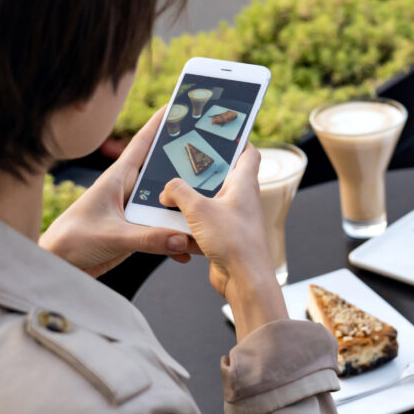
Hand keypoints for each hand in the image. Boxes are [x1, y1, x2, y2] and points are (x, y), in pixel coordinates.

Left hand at [40, 107, 199, 277]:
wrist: (59, 266)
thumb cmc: (71, 240)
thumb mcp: (111, 235)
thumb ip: (147, 238)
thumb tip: (180, 239)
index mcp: (118, 178)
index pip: (142, 143)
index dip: (160, 123)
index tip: (179, 105)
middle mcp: (129, 191)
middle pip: (163, 173)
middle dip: (186, 166)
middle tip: (214, 157)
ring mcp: (134, 212)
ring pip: (167, 206)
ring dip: (185, 211)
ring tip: (209, 211)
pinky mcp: (136, 233)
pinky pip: (164, 232)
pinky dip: (176, 240)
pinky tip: (188, 250)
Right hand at [159, 145, 286, 339]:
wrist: (244, 280)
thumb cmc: (233, 240)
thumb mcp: (198, 209)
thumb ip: (178, 192)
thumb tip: (166, 190)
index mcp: (244, 184)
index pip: (247, 152)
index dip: (236, 140)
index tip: (219, 133)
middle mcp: (241, 200)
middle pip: (222, 177)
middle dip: (200, 172)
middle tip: (179, 164)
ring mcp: (233, 220)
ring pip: (209, 203)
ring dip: (190, 202)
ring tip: (168, 196)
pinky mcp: (224, 239)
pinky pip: (203, 227)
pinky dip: (189, 227)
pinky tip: (172, 227)